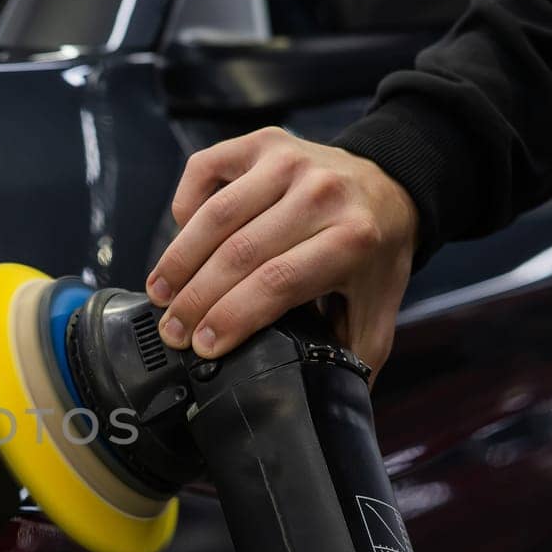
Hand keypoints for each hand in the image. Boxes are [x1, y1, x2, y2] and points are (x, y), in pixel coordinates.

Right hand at [146, 126, 418, 375]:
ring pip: (216, 215)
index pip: (277, 282)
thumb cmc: (373, 253)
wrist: (391, 184)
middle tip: (172, 331)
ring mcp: (290, 161)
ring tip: (161, 294)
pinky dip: (186, 204)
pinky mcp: (264, 142)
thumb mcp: (377, 307)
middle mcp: (322, 193)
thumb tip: (329, 409)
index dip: (232, 317)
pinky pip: (207, 170)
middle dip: (196, 298)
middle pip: (240, 252)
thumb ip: (354, 357)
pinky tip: (181, 234)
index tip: (203, 347)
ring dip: (179, 259)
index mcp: (353, 239)